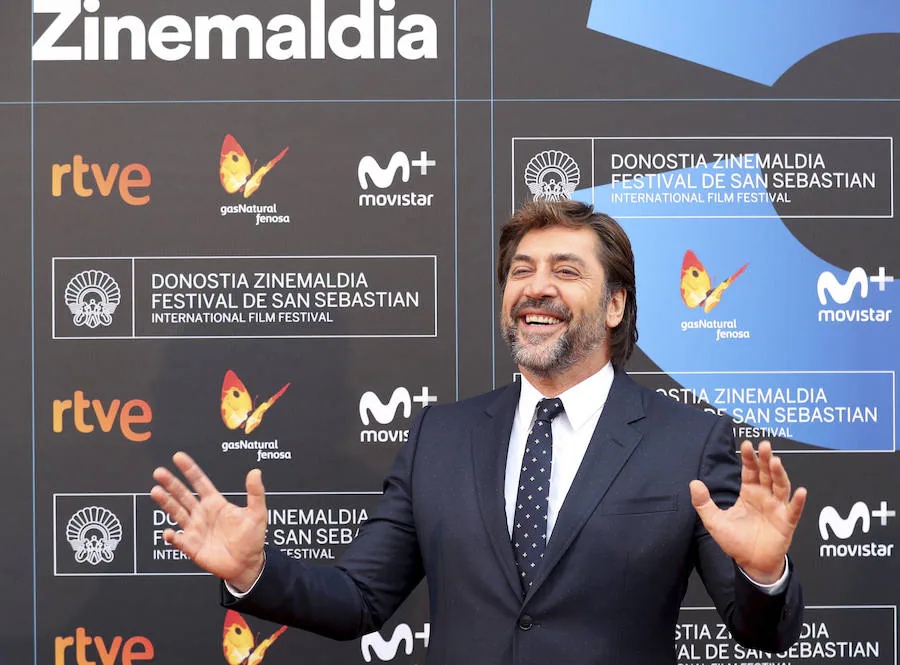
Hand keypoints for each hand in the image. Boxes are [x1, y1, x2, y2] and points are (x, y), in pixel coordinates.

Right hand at [151, 452, 266, 591]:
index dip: (189, 469)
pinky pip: (179, 540)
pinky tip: (169, 532)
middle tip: (159, 472)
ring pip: (177, 512)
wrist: (247, 564)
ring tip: (155, 490)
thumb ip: (255, 492)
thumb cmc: (252, 538)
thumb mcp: (257, 513)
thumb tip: (256, 471)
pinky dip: (173, 536)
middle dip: (171, 483)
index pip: (199, 482)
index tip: (178, 456)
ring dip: (166, 502)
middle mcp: (202, 514)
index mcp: (215, 503)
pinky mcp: (192, 546)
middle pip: (183, 494)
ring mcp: (195, 529)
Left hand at [690, 440, 806, 584]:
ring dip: (779, 474)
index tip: (747, 444)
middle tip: (764, 445)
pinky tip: (800, 492)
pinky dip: (798, 501)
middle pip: (766, 474)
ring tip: (776, 462)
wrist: (750, 564)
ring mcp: (777, 508)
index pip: (750, 471)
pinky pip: (794, 511)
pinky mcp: (786, 523)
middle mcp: (765, 497)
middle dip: (766, 459)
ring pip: (780, 487)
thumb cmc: (735, 542)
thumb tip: (693, 483)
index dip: (749, 458)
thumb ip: (703, 502)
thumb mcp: (714, 521)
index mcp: (749, 493)